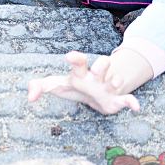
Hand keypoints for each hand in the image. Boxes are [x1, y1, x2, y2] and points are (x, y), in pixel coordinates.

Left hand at [27, 51, 141, 114]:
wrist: (97, 95)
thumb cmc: (74, 86)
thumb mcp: (57, 85)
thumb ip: (40, 86)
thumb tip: (29, 98)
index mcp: (80, 72)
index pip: (78, 61)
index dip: (75, 58)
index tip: (69, 56)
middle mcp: (96, 76)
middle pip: (101, 64)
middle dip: (100, 65)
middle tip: (96, 70)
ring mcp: (108, 86)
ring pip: (116, 79)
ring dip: (116, 81)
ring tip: (114, 83)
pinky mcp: (117, 99)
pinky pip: (128, 99)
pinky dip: (132, 102)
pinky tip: (135, 107)